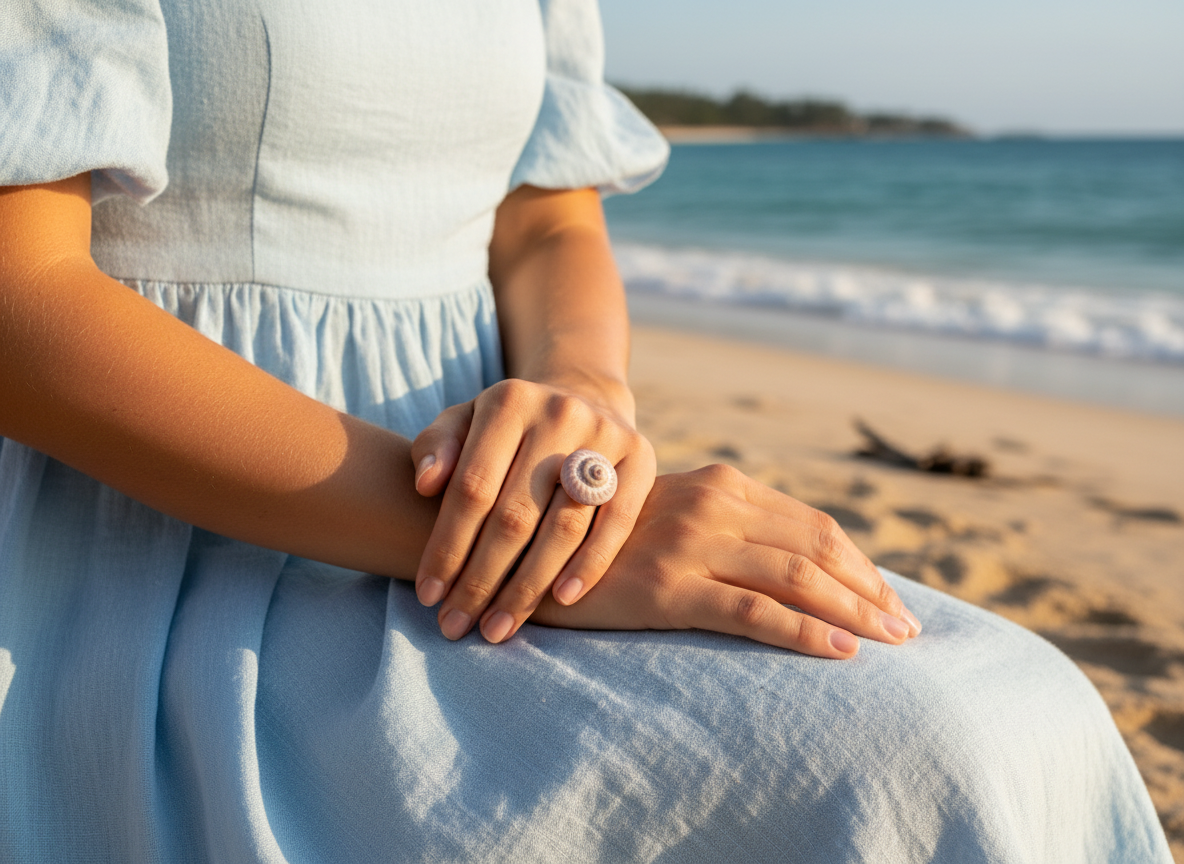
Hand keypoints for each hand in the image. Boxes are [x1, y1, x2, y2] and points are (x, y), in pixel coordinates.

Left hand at [410, 377, 656, 643]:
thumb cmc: (505, 430)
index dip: (447, 547)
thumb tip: (425, 484)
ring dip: (528, 586)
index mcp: (508, 401)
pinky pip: (615, 523)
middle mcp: (559, 413)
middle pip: (515, 514)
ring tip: (498, 627)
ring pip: (563, 526)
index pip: (472, 488)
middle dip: (481, 579)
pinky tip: (561, 601)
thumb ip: (435, 448)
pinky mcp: (641, 459)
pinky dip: (589, 565)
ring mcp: (605, 435)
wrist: (582, 400)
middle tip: (456, 627)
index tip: (428, 596)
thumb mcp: (462, 423)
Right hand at [529, 465, 922, 657]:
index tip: (886, 595)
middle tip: (906, 626)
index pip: (811, 524)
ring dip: (855, 611)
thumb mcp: (670, 518)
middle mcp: (713, 506)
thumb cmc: (603, 540)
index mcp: (720, 487)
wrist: (524, 545)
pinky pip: (753, 612)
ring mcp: (691, 545)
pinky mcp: (668, 587)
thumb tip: (780, 560)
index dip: (857, 562)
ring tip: (891, 640)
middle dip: (869, 589)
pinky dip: (804, 632)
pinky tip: (840, 652)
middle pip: (816, 549)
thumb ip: (722, 526)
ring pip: (797, 578)